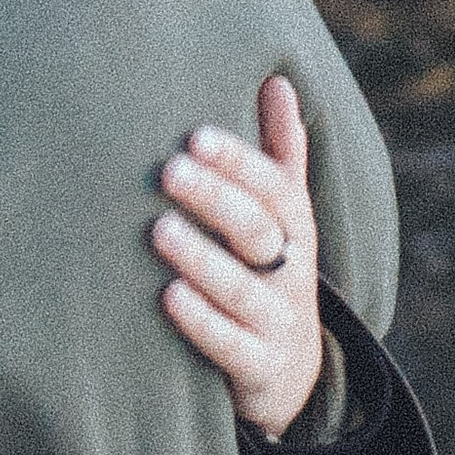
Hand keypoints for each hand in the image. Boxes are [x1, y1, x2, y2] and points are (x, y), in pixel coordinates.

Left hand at [151, 73, 324, 438]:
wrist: (291, 374)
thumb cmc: (271, 272)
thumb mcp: (285, 218)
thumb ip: (281, 154)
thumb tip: (278, 80)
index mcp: (295, 228)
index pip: (275, 188)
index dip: (240, 162)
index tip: (196, 136)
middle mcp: (291, 272)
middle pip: (259, 231)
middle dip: (217, 200)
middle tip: (169, 170)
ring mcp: (277, 322)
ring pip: (242, 288)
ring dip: (202, 258)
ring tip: (159, 230)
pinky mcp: (259, 369)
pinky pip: (232, 346)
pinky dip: (201, 322)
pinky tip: (168, 297)